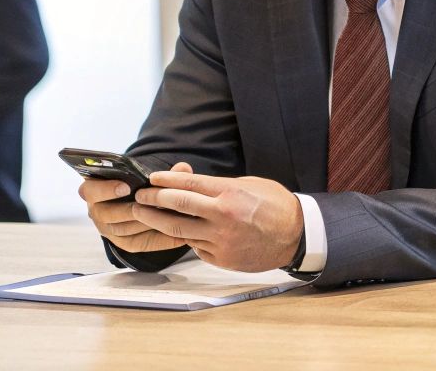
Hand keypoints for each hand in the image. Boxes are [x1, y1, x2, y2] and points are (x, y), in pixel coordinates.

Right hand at [80, 160, 191, 253]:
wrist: (136, 200)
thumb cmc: (136, 183)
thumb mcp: (145, 174)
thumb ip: (163, 172)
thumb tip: (183, 168)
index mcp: (94, 189)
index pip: (91, 191)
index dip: (106, 189)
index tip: (126, 187)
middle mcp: (96, 211)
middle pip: (110, 214)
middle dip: (134, 209)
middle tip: (156, 204)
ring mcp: (107, 229)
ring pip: (124, 229)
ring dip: (148, 223)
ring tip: (170, 217)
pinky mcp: (121, 242)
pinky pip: (138, 243)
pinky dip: (159, 240)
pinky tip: (179, 236)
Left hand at [131, 168, 304, 272]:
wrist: (295, 235)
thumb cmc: (275, 205)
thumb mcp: (249, 185)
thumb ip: (219, 186)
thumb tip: (190, 183)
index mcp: (230, 194)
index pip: (189, 184)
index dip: (167, 180)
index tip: (152, 178)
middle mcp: (223, 217)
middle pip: (178, 206)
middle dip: (153, 200)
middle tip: (140, 197)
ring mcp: (221, 240)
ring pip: (179, 230)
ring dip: (158, 222)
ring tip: (143, 215)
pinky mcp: (221, 258)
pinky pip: (195, 246)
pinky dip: (185, 237)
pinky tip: (177, 231)